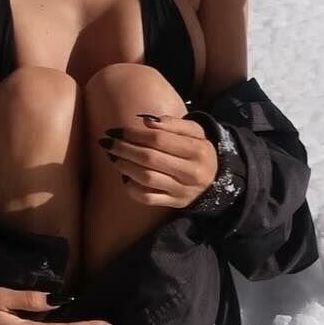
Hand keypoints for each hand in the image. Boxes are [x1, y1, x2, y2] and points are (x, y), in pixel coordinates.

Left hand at [98, 113, 219, 208]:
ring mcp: (182, 190)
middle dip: (123, 149)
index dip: (134, 134)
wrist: (216, 179)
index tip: (116, 130)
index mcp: (197, 150)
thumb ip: (172, 123)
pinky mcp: (175, 203)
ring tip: (113, 157)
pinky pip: (147, 198)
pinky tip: (125, 177)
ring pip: (146, 178)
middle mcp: (191, 172)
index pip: (159, 139)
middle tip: (107, 142)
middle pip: (149, 158)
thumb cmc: (198, 150)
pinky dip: (131, 188)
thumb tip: (146, 122)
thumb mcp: (194, 131)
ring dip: (124, 166)